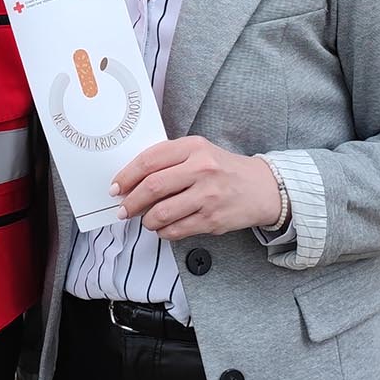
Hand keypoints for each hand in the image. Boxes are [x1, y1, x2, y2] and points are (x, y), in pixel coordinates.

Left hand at [113, 137, 282, 239]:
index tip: (116, 187)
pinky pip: (176, 230)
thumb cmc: (224, 169)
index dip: (127, 176)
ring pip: (162, 212)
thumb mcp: (199, 152)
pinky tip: (164, 228)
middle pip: (152, 187)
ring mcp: (208, 195)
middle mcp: (201, 169)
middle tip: (123, 209)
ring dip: (147, 220)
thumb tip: (132, 182)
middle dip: (131, 201)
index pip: (149, 160)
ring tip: (146, 220)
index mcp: (194, 147)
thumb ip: (169, 160)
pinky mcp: (213, 219)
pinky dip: (164, 232)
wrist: (262, 188)